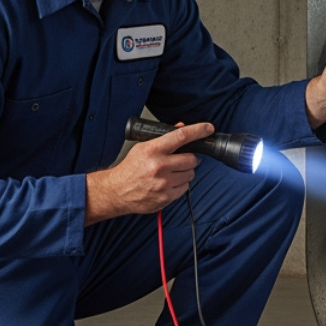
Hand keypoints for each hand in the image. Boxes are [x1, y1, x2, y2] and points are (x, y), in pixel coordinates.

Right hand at [84, 122, 210, 223]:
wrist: (117, 191)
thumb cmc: (130, 168)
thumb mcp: (143, 147)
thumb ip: (164, 138)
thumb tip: (182, 127)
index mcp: (153, 150)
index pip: (181, 136)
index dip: (198, 131)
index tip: (208, 128)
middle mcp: (159, 166)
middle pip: (191, 159)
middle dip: (190, 158)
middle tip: (182, 160)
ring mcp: (163, 184)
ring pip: (190, 174)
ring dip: (185, 172)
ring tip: (172, 172)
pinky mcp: (166, 197)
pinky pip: (185, 188)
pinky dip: (180, 185)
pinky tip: (169, 183)